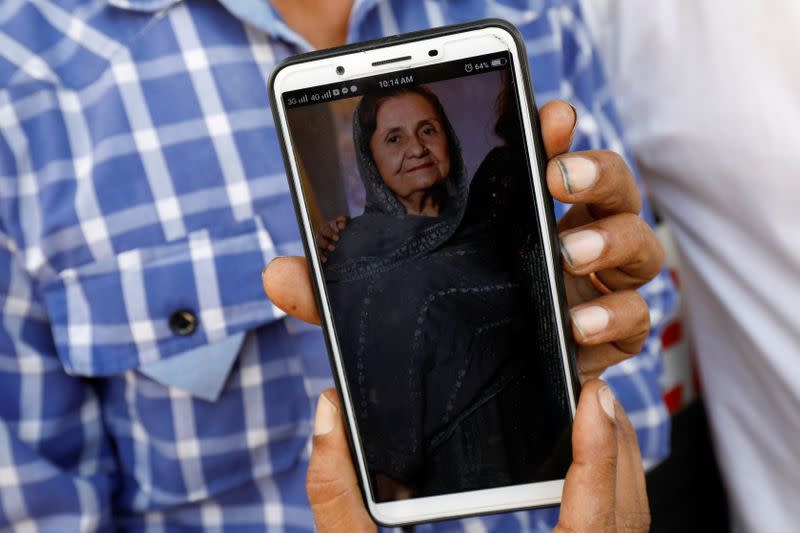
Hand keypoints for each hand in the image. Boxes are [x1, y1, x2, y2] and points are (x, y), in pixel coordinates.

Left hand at [262, 100, 663, 381]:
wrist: (483, 394)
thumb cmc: (441, 326)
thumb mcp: (384, 302)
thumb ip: (338, 287)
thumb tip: (275, 274)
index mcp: (523, 216)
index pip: (551, 158)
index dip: (554, 133)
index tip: (547, 113)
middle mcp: (571, 240)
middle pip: (613, 188)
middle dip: (595, 173)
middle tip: (556, 179)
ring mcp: (599, 285)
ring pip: (641, 244)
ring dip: (611, 242)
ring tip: (566, 255)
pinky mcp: (611, 335)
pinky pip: (638, 319)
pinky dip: (617, 317)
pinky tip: (579, 327)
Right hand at [305, 380, 648, 532]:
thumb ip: (336, 500)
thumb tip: (328, 415)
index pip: (591, 526)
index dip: (598, 457)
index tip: (592, 401)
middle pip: (626, 519)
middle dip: (618, 447)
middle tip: (590, 388)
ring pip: (628, 530)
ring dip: (620, 468)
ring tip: (592, 414)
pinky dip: (609, 497)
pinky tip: (582, 469)